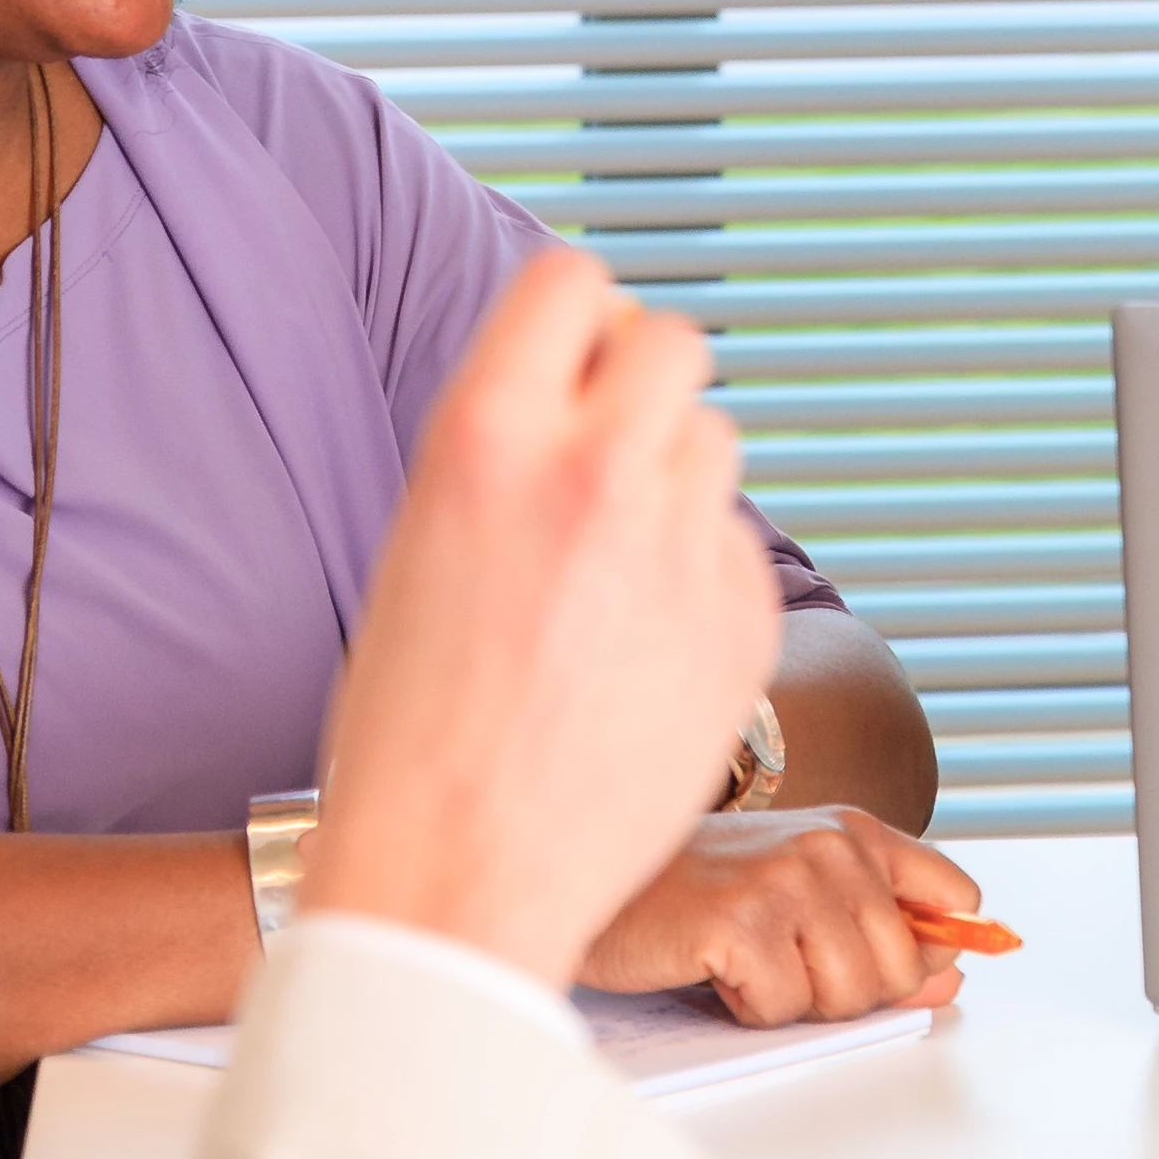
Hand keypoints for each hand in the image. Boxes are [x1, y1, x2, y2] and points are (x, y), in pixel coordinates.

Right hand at [296, 249, 790, 985]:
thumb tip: (593, 384)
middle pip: (673, 342)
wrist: (455, 877)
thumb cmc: (413, 725)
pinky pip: (735, 546)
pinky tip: (639, 649)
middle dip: (642, 383)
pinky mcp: (746, 619)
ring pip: (715, 441)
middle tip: (605, 452)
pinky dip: (700, 575)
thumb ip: (515, 452)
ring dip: (675, 478)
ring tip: (608, 570)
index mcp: (487, 438)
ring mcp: (681, 546)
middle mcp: (595, 472)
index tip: (572, 357)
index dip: (576, 320)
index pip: (574, 281)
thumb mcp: (424, 544)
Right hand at [573, 803, 980, 1026]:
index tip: (888, 963)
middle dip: (848, 992)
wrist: (595, 879)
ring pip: (848, 995)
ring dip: (794, 1002)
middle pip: (903, 966)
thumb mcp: (799, 897)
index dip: (932, 947)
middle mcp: (831, 846)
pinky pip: (784, 1006)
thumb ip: (880, 933)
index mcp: (854, 831)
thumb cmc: (693, 894)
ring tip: (747, 962)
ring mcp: (787, 881)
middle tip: (784, 966)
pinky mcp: (741, 922)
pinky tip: (714, 967)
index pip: (957, 894)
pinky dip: (748, 1007)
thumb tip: (951, 981)